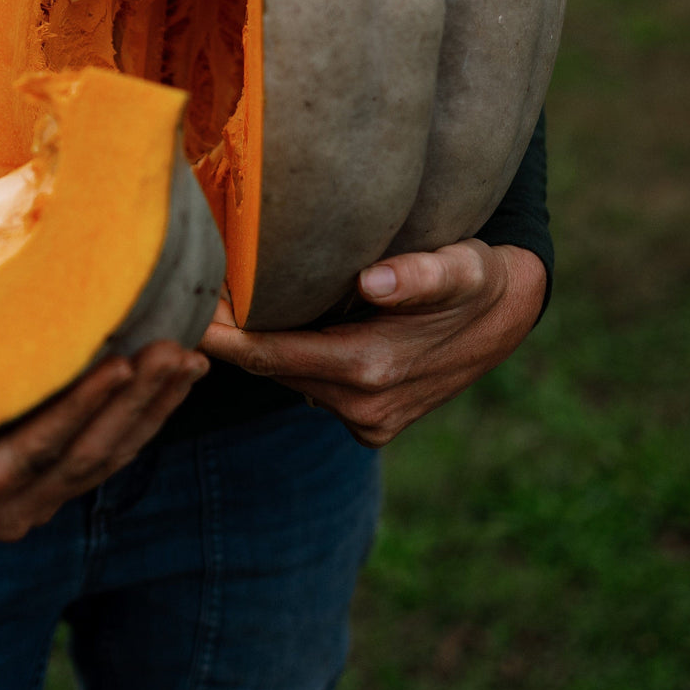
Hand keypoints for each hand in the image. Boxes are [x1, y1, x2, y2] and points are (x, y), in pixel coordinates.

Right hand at [0, 341, 207, 541]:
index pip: (32, 453)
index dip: (77, 411)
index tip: (118, 364)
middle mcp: (11, 508)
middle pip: (85, 455)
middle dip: (134, 403)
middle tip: (173, 351)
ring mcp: (39, 498)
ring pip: (108, 456)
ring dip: (152, 408)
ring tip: (187, 359)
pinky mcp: (55, 481)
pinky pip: (111, 454)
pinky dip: (148, 417)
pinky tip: (176, 380)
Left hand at [200, 241, 544, 447]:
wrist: (509, 318)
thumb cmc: (476, 279)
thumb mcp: (461, 266)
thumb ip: (420, 274)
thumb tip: (374, 281)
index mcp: (370, 369)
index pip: (268, 355)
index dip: (219, 334)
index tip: (180, 307)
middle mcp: (362, 406)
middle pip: (268, 368)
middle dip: (225, 337)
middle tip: (184, 292)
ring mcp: (366, 423)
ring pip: (286, 379)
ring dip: (254, 348)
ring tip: (214, 303)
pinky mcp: (371, 424)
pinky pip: (309, 388)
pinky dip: (287, 360)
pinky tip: (269, 324)